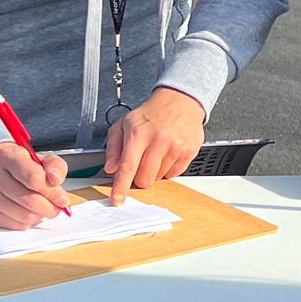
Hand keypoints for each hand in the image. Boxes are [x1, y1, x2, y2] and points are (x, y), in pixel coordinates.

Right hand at [0, 141, 69, 228]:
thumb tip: (56, 180)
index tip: (63, 199)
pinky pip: (15, 225)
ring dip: (39, 216)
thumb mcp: (41, 159)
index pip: (33, 178)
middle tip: (56, 208)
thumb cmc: (23, 166)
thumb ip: (55, 167)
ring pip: (24, 216)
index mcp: (9, 156)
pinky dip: (27, 222)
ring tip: (41, 209)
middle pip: (29, 200)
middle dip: (49, 207)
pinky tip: (27, 212)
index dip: (52, 192)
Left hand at [104, 88, 206, 202]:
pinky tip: (168, 152)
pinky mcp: (189, 151)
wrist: (179, 101)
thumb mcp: (124, 123)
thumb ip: (113, 147)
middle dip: (140, 177)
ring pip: (160, 177)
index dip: (121, 186)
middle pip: (145, 179)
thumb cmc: (151, 114)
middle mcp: (158, 140)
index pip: (128, 166)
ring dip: (155, 171)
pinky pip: (174, 174)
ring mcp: (176, 147)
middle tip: (141, 163)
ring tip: (157, 152)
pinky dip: (168, 168)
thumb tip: (111, 168)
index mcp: (138, 133)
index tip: (117, 200)